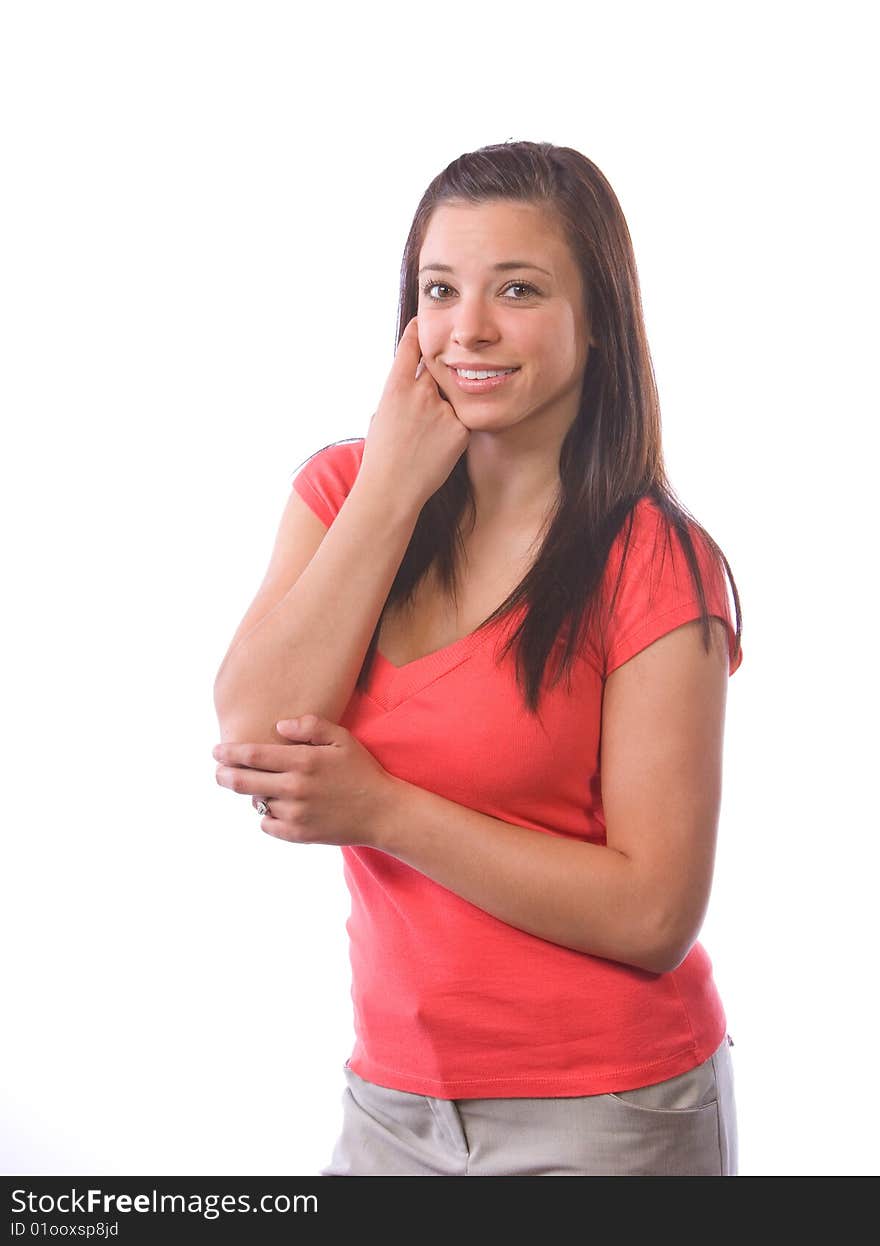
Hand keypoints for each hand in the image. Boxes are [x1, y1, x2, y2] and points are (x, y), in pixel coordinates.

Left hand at [212, 715, 396, 847]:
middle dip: (225, 776)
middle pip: (244, 782)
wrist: (381, 812)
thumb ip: (310, 726)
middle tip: (219, 772)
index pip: (253, 755)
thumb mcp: (342, 739)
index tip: (216, 751)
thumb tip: (279, 726)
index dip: (230, 753)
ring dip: (255, 795)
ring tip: (265, 788)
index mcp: (303, 761)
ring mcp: (295, 814)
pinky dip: (267, 815)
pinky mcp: (298, 835)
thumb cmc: (361, 772)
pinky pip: (267, 824)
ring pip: (258, 803)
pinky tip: (278, 807)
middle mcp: (295, 788)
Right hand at [358, 315, 470, 511]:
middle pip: (437, 369)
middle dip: (436, 375)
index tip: (423, 321)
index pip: (412, 345)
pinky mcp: (461, 429)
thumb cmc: (381, 456)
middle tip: (428, 394)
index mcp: (396, 386)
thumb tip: (412, 382)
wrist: (392, 489)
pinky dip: (453, 432)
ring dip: (444, 410)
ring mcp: (443, 410)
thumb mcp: (381, 415)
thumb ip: (400, 394)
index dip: (419, 332)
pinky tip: (436, 450)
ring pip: (451, 397)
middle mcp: (421, 392)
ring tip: (424, 437)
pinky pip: (461, 421)